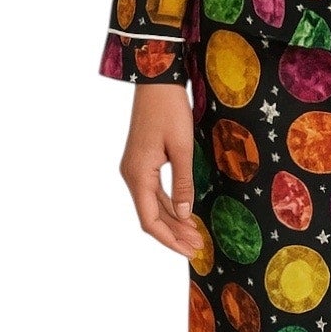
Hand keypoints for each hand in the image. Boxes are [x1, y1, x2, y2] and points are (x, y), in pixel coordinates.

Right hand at [119, 83, 204, 258]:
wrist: (156, 81)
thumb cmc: (169, 110)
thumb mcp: (182, 148)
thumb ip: (183, 183)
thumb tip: (184, 215)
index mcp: (138, 175)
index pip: (149, 220)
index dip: (169, 239)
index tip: (189, 250)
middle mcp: (132, 175)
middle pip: (151, 215)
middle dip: (174, 232)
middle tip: (199, 246)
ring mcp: (135, 168)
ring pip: (152, 204)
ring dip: (172, 220)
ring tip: (195, 234)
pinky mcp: (142, 161)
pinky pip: (154, 191)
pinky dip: (168, 204)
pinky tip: (184, 212)